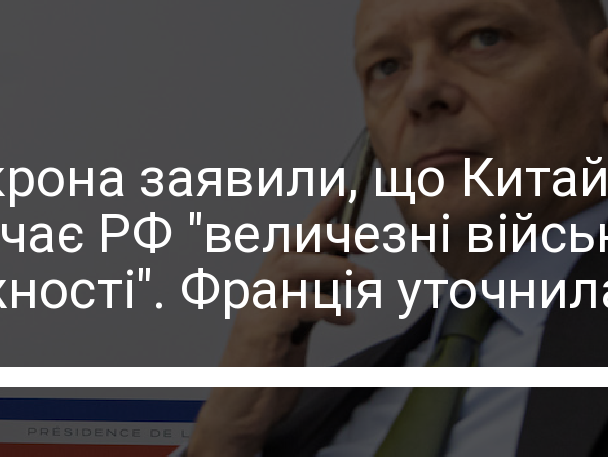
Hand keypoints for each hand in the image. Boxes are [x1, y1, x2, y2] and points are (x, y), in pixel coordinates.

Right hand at [188, 192, 375, 456]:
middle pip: (293, 244)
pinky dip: (326, 305)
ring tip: (365, 276)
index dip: (317, 214)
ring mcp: (257, 309)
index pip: (293, 239)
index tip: (342, 194)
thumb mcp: (296, 330)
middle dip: (332, 234)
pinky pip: (295, 305)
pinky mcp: (260, 331)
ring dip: (333, 266)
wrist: (240, 412)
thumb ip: (312, 301)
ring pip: (293, 267)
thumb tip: (341, 276)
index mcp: (267, 287)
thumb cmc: (265, 374)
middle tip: (367, 239)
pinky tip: (346, 316)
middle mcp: (259, 292)